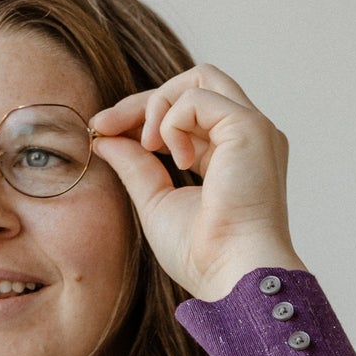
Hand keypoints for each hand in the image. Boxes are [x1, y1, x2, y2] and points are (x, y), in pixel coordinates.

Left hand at [90, 65, 306, 301]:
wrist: (232, 276)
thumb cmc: (203, 254)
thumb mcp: (156, 201)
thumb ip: (135, 166)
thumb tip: (104, 137)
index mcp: (232, 154)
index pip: (186, 113)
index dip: (143, 115)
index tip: (103, 131)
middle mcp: (247, 136)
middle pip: (193, 84)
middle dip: (144, 100)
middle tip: (106, 126)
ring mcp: (253, 129)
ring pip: (199, 79)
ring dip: (157, 106)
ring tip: (148, 148)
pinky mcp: (250, 127)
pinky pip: (197, 97)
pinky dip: (173, 121)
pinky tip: (178, 160)